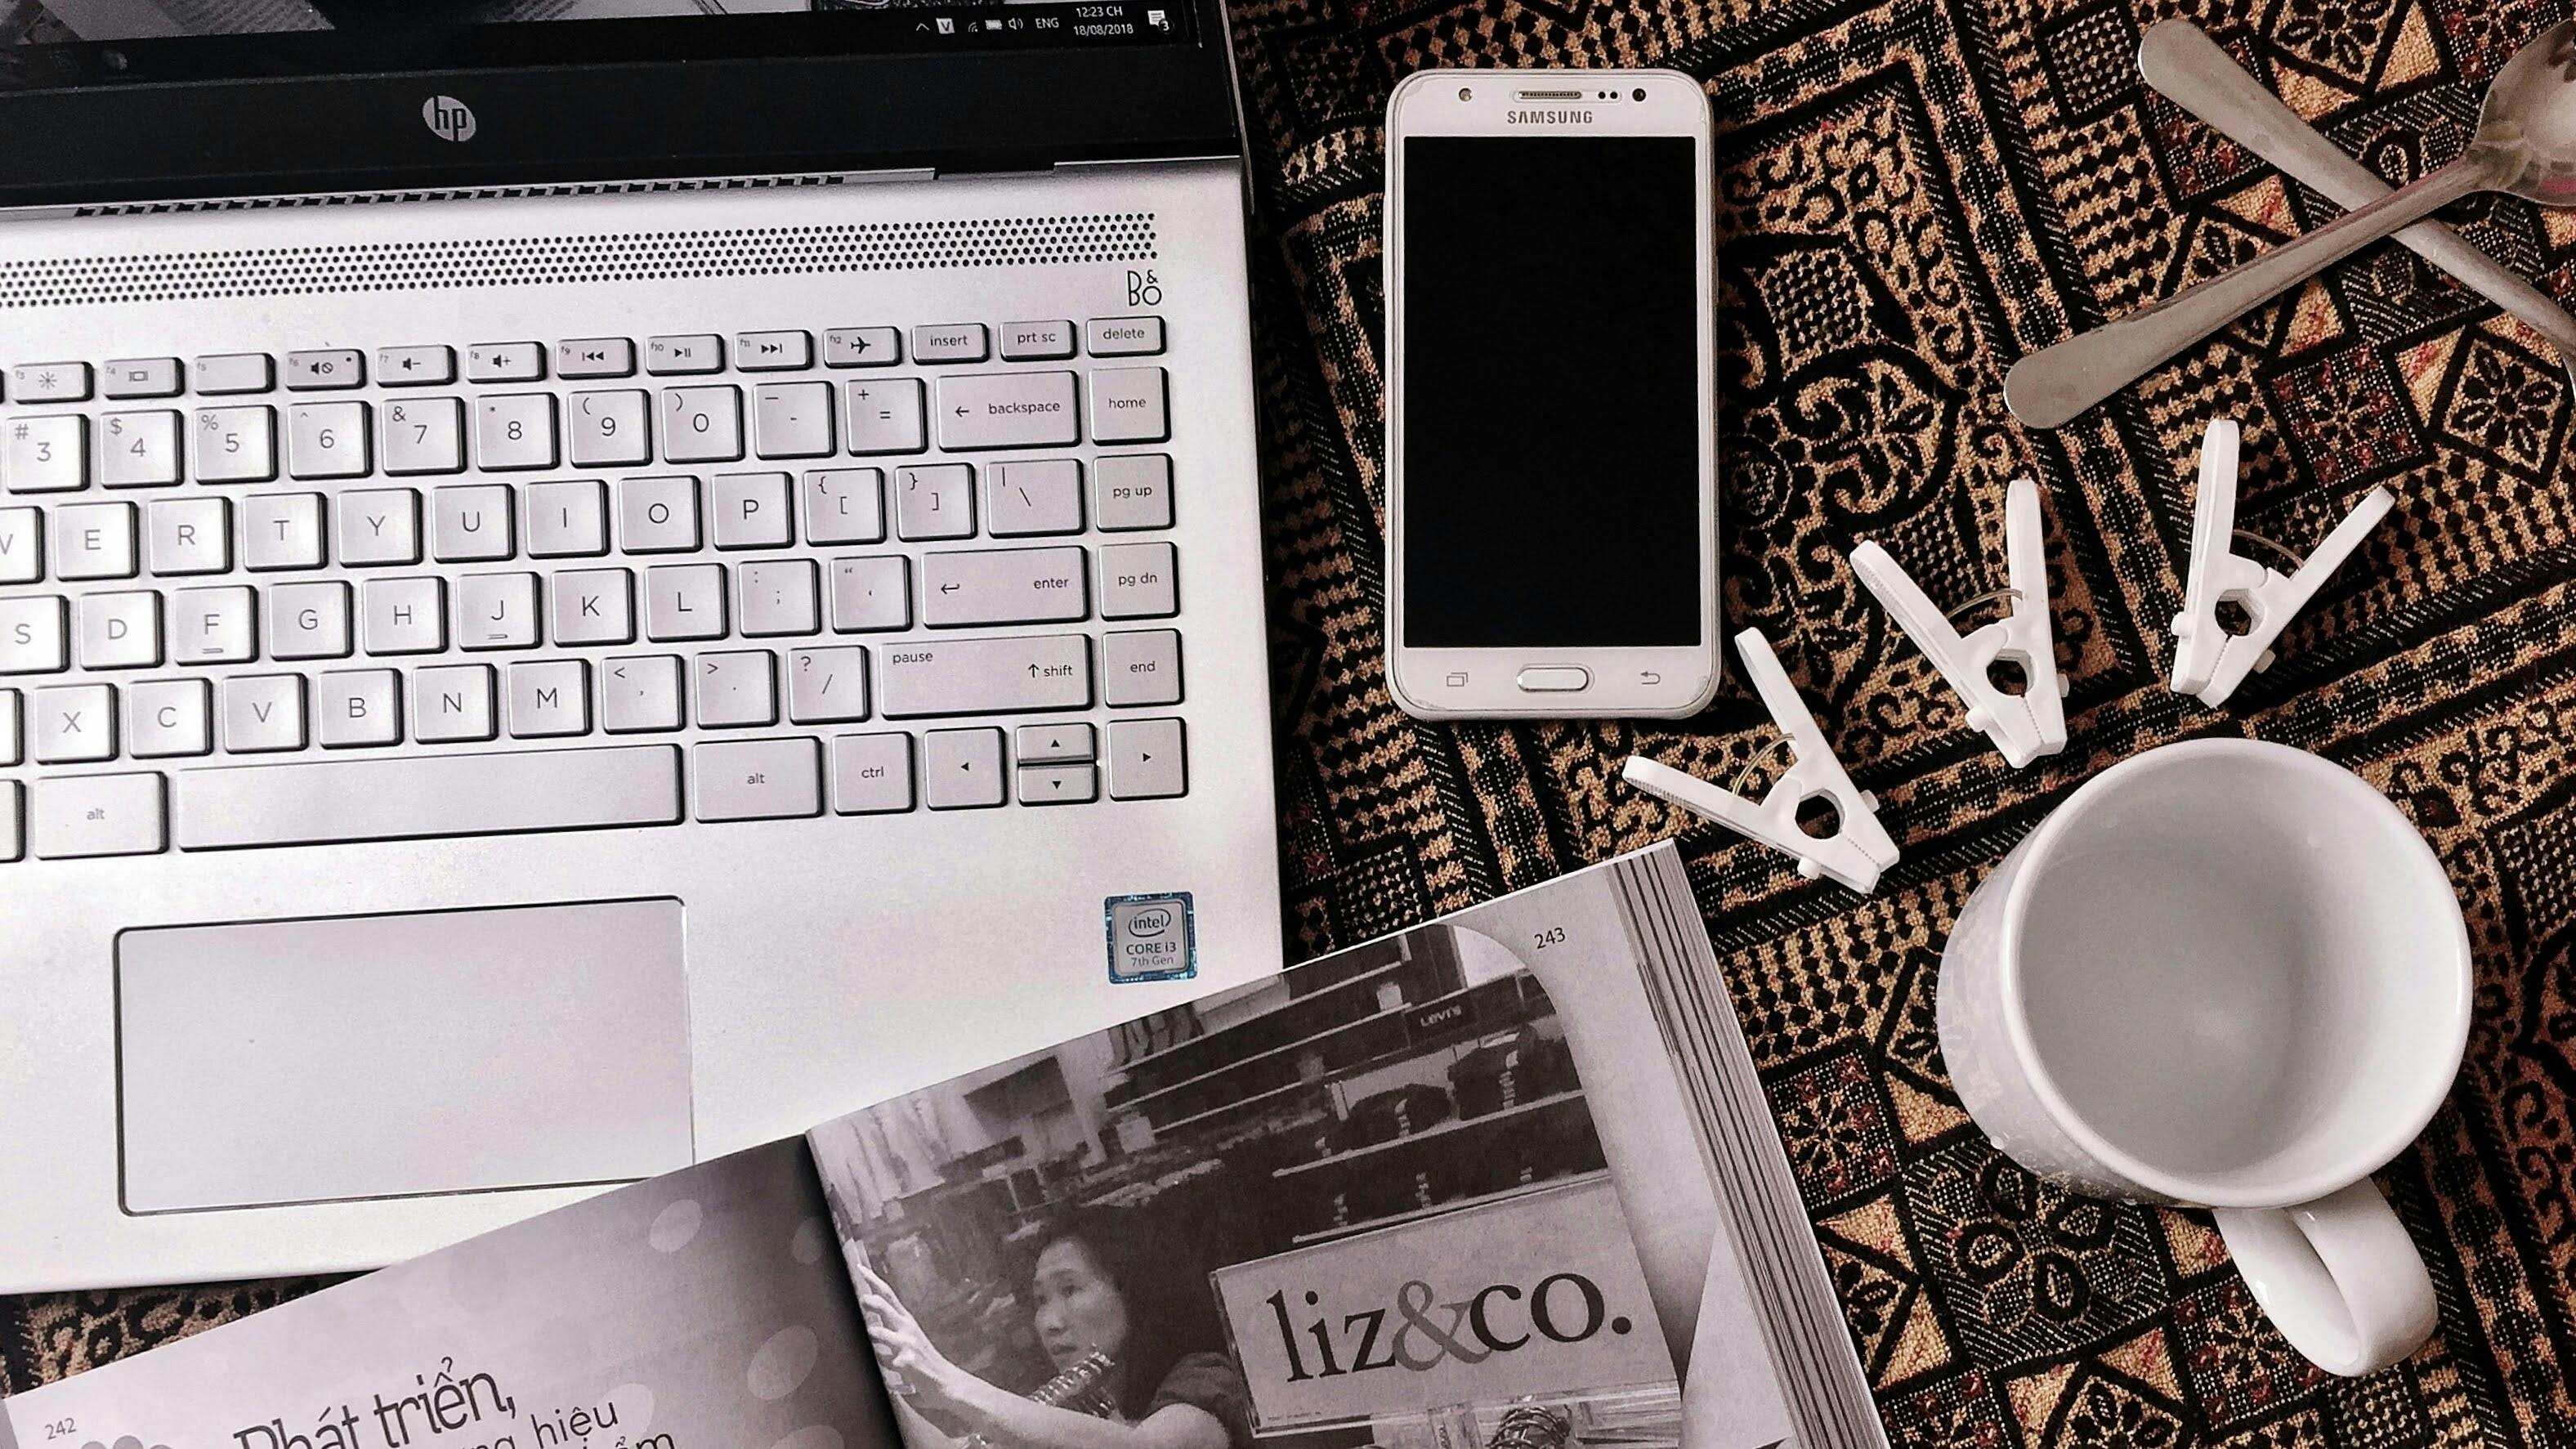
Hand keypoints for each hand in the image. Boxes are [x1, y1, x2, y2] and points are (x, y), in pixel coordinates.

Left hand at [853, 1259, 975, 1419]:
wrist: (946, 1383)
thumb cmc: (922, 1362)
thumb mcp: (905, 1342)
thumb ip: (886, 1335)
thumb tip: (865, 1328)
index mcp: (905, 1322)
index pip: (888, 1295)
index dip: (873, 1281)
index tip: (860, 1268)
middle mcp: (907, 1329)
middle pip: (887, 1307)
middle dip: (871, 1300)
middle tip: (860, 1297)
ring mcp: (908, 1345)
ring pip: (883, 1333)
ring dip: (873, 1333)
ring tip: (868, 1333)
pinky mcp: (908, 1362)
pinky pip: (888, 1361)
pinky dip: (882, 1363)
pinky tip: (884, 1368)